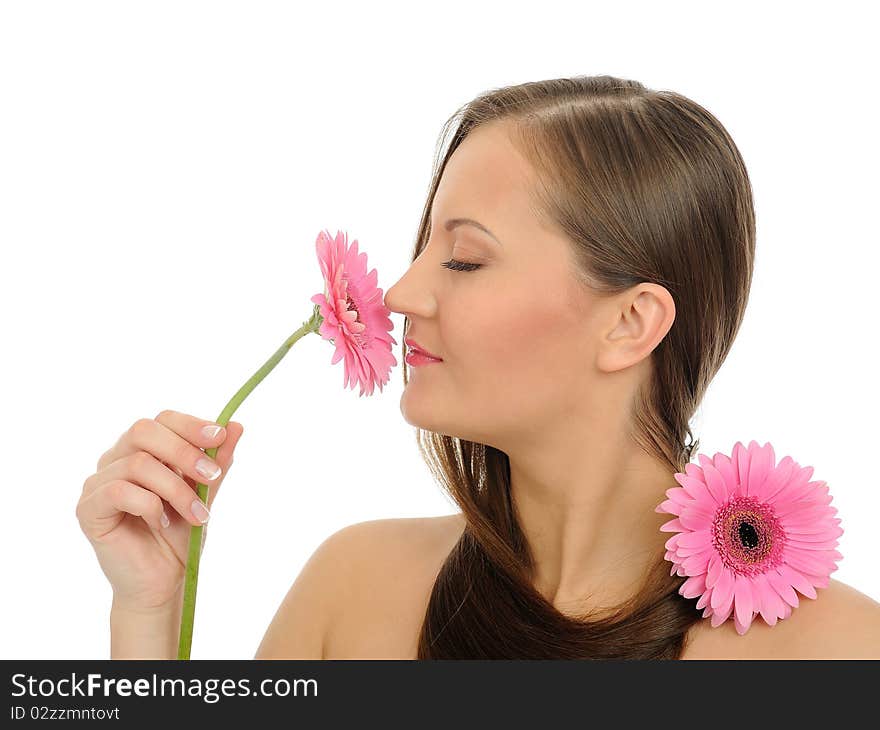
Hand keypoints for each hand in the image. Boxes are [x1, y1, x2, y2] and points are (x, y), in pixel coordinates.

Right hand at [76, 409, 243, 611]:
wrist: (164, 582)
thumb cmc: (180, 536)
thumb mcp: (204, 493)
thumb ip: (216, 462)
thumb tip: (236, 425)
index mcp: (141, 450)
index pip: (162, 420)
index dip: (191, 425)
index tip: (220, 437)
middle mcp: (115, 460)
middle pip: (144, 431)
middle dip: (185, 451)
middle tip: (212, 476)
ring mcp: (97, 483)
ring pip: (138, 464)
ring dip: (176, 489)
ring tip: (197, 515)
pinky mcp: (88, 509)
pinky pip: (119, 491)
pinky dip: (150, 505)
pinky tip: (163, 523)